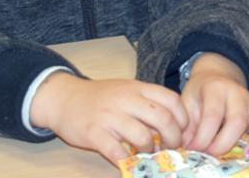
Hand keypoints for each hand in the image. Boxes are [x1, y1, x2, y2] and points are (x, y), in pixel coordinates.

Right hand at [30, 71, 188, 162]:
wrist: (65, 98)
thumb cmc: (101, 97)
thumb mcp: (126, 91)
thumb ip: (147, 102)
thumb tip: (171, 125)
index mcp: (137, 88)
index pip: (171, 100)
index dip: (183, 118)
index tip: (182, 130)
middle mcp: (126, 99)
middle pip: (162, 119)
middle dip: (173, 138)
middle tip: (172, 147)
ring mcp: (109, 116)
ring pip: (143, 136)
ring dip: (151, 150)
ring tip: (149, 153)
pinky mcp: (93, 133)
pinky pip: (116, 151)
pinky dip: (126, 160)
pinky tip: (128, 160)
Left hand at [181, 53, 248, 156]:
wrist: (212, 77)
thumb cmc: (199, 96)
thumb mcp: (187, 105)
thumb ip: (187, 125)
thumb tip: (187, 147)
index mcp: (215, 89)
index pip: (212, 116)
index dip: (202, 138)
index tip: (192, 150)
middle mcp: (238, 93)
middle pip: (238, 119)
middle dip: (224, 143)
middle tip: (212, 155)